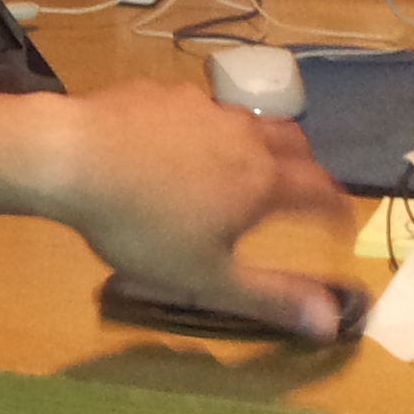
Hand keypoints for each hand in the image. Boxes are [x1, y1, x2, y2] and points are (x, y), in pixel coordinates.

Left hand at [34, 80, 358, 338]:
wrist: (72, 157)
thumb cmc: (142, 226)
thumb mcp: (204, 278)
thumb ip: (269, 298)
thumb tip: (330, 322)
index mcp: (261, 180)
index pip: (321, 190)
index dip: (338, 209)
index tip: (342, 223)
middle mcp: (242, 134)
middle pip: (294, 143)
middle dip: (305, 167)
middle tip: (298, 189)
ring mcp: (201, 106)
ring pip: (247, 119)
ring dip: (258, 142)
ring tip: (241, 164)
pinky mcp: (161, 91)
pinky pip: (198, 107)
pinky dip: (205, 128)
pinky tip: (177, 144)